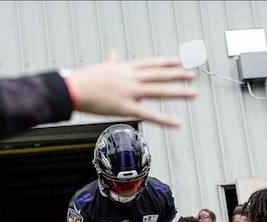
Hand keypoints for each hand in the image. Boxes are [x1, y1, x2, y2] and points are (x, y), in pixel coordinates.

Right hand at [71, 50, 197, 126]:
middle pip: (160, 75)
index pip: (151, 63)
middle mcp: (131, 78)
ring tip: (193, 93)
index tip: (179, 61)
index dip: (167, 62)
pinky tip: (176, 122)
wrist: (73, 88)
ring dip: (178, 91)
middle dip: (178, 75)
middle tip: (193, 75)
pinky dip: (164, 119)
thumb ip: (111, 62)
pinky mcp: (125, 107)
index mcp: (126, 68)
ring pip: (159, 90)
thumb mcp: (102, 67)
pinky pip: (149, 114)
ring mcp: (130, 92)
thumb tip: (113, 54)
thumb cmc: (84, 79)